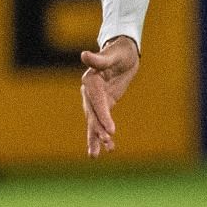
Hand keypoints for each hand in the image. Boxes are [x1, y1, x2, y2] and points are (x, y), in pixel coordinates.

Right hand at [80, 36, 139, 157]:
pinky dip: (102, 135)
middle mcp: (88, 91)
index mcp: (90, 80)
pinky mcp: (103, 105)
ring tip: (96, 155)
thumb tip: (84, 55)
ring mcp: (95, 100)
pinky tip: (107, 149)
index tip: (111, 131)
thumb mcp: (112, 54)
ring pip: (93, 122)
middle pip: (92, 114)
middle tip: (107, 143)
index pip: (96, 101)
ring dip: (96, 138)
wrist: (122, 52)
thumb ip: (98, 59)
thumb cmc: (119, 51)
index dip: (103, 115)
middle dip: (98, 130)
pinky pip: (100, 122)